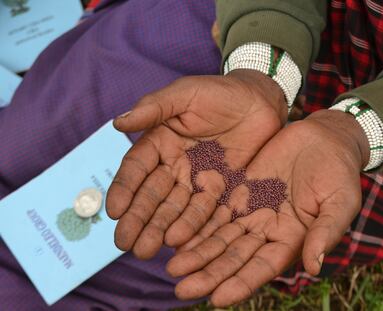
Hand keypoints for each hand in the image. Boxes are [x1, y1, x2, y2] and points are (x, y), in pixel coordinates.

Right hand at [106, 69, 286, 258]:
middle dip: (138, 219)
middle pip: (152, 195)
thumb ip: (154, 108)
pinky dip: (192, 227)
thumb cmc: (220, 92)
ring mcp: (196, 179)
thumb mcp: (185, 94)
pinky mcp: (219, 189)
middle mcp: (174, 164)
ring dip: (160, 229)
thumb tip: (118, 123)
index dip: (125, 189)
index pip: (137, 168)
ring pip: (174, 208)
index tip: (115, 211)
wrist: (259, 101)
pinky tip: (179, 245)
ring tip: (146, 251)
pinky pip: (204, 211)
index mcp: (160, 142)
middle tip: (125, 243)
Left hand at [167, 110, 368, 306]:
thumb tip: (314, 266)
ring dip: (195, 252)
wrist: (323, 141)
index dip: (240, 283)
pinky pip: (213, 209)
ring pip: (218, 236)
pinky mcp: (238, 191)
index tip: (216, 298)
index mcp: (290, 240)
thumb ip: (325, 232)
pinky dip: (196, 223)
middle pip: (233, 257)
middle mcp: (265, 231)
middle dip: (208, 274)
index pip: (262, 268)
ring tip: (171, 266)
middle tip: (180, 289)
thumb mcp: (339, 203)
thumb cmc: (338, 174)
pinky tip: (176, 233)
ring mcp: (250, 212)